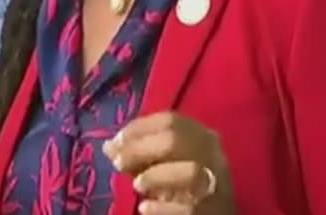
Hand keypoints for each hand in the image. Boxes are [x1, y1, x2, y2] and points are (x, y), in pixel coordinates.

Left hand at [102, 112, 233, 214]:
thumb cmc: (184, 186)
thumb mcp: (164, 163)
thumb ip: (141, 153)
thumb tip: (110, 146)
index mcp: (202, 136)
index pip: (170, 120)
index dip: (138, 128)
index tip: (114, 141)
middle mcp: (214, 156)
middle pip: (176, 140)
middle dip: (139, 150)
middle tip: (118, 163)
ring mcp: (216, 185)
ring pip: (190, 172)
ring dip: (155, 177)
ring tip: (138, 186)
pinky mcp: (211, 212)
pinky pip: (187, 208)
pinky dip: (160, 208)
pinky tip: (146, 209)